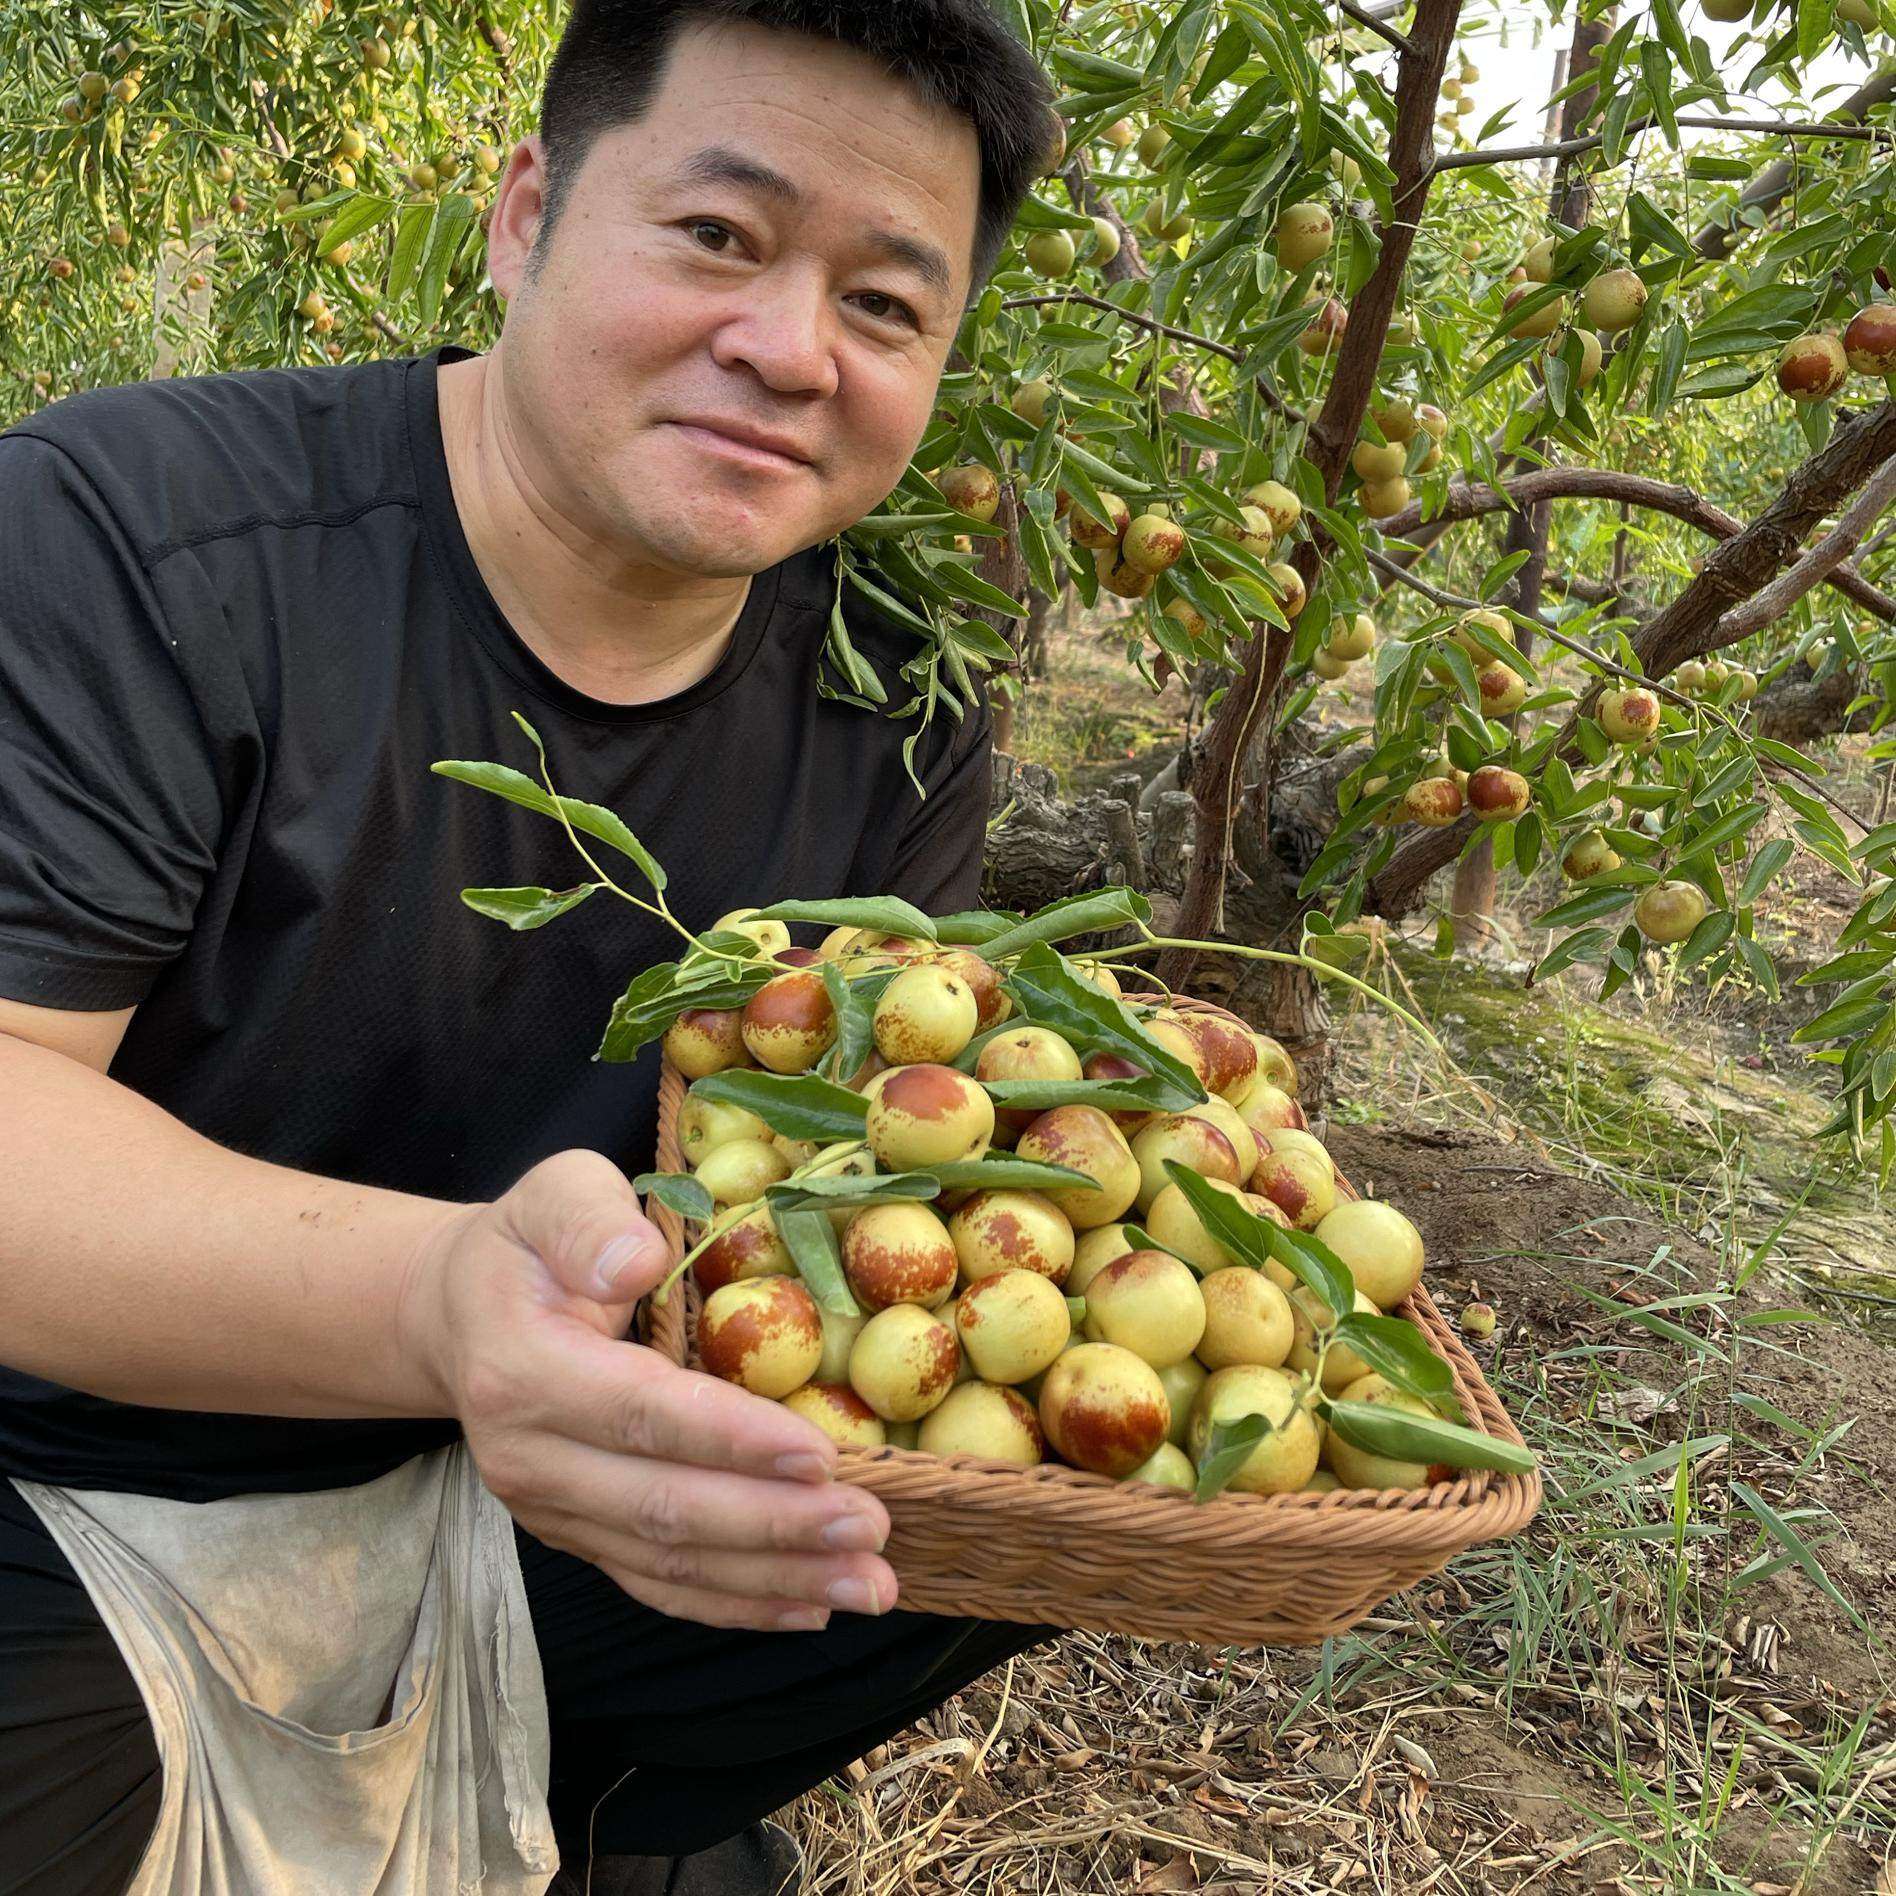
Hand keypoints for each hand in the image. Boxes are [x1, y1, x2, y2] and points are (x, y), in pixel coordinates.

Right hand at [399, 1149, 895, 1632]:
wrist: (461, 1315)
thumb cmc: (529, 1247)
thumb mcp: (553, 1193)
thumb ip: (589, 1220)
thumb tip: (636, 1260)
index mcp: (524, 1369)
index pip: (642, 1414)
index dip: (732, 1440)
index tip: (822, 1455)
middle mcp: (530, 1458)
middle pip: (663, 1507)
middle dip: (776, 1524)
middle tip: (871, 1529)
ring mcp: (551, 1511)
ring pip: (668, 1560)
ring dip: (775, 1578)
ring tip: (869, 1584)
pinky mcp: (576, 1537)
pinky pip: (657, 1583)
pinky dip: (736, 1602)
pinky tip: (810, 1606)